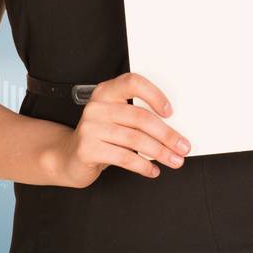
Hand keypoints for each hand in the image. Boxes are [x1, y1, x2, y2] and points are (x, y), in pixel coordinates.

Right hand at [45, 72, 190, 187]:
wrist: (68, 157)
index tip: (171, 112)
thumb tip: (175, 130)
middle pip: (140, 118)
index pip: (133, 83)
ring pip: (135, 139)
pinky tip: (153, 170)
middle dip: (167, 135)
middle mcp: (97, 107)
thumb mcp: (117, 120)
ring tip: (174, 161)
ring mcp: (90, 128)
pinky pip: (124, 157)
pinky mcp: (87, 149)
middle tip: (183, 147)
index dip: (154, 95)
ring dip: (160, 152)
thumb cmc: (102, 136)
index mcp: (107, 92)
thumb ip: (138, 117)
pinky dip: (143, 166)